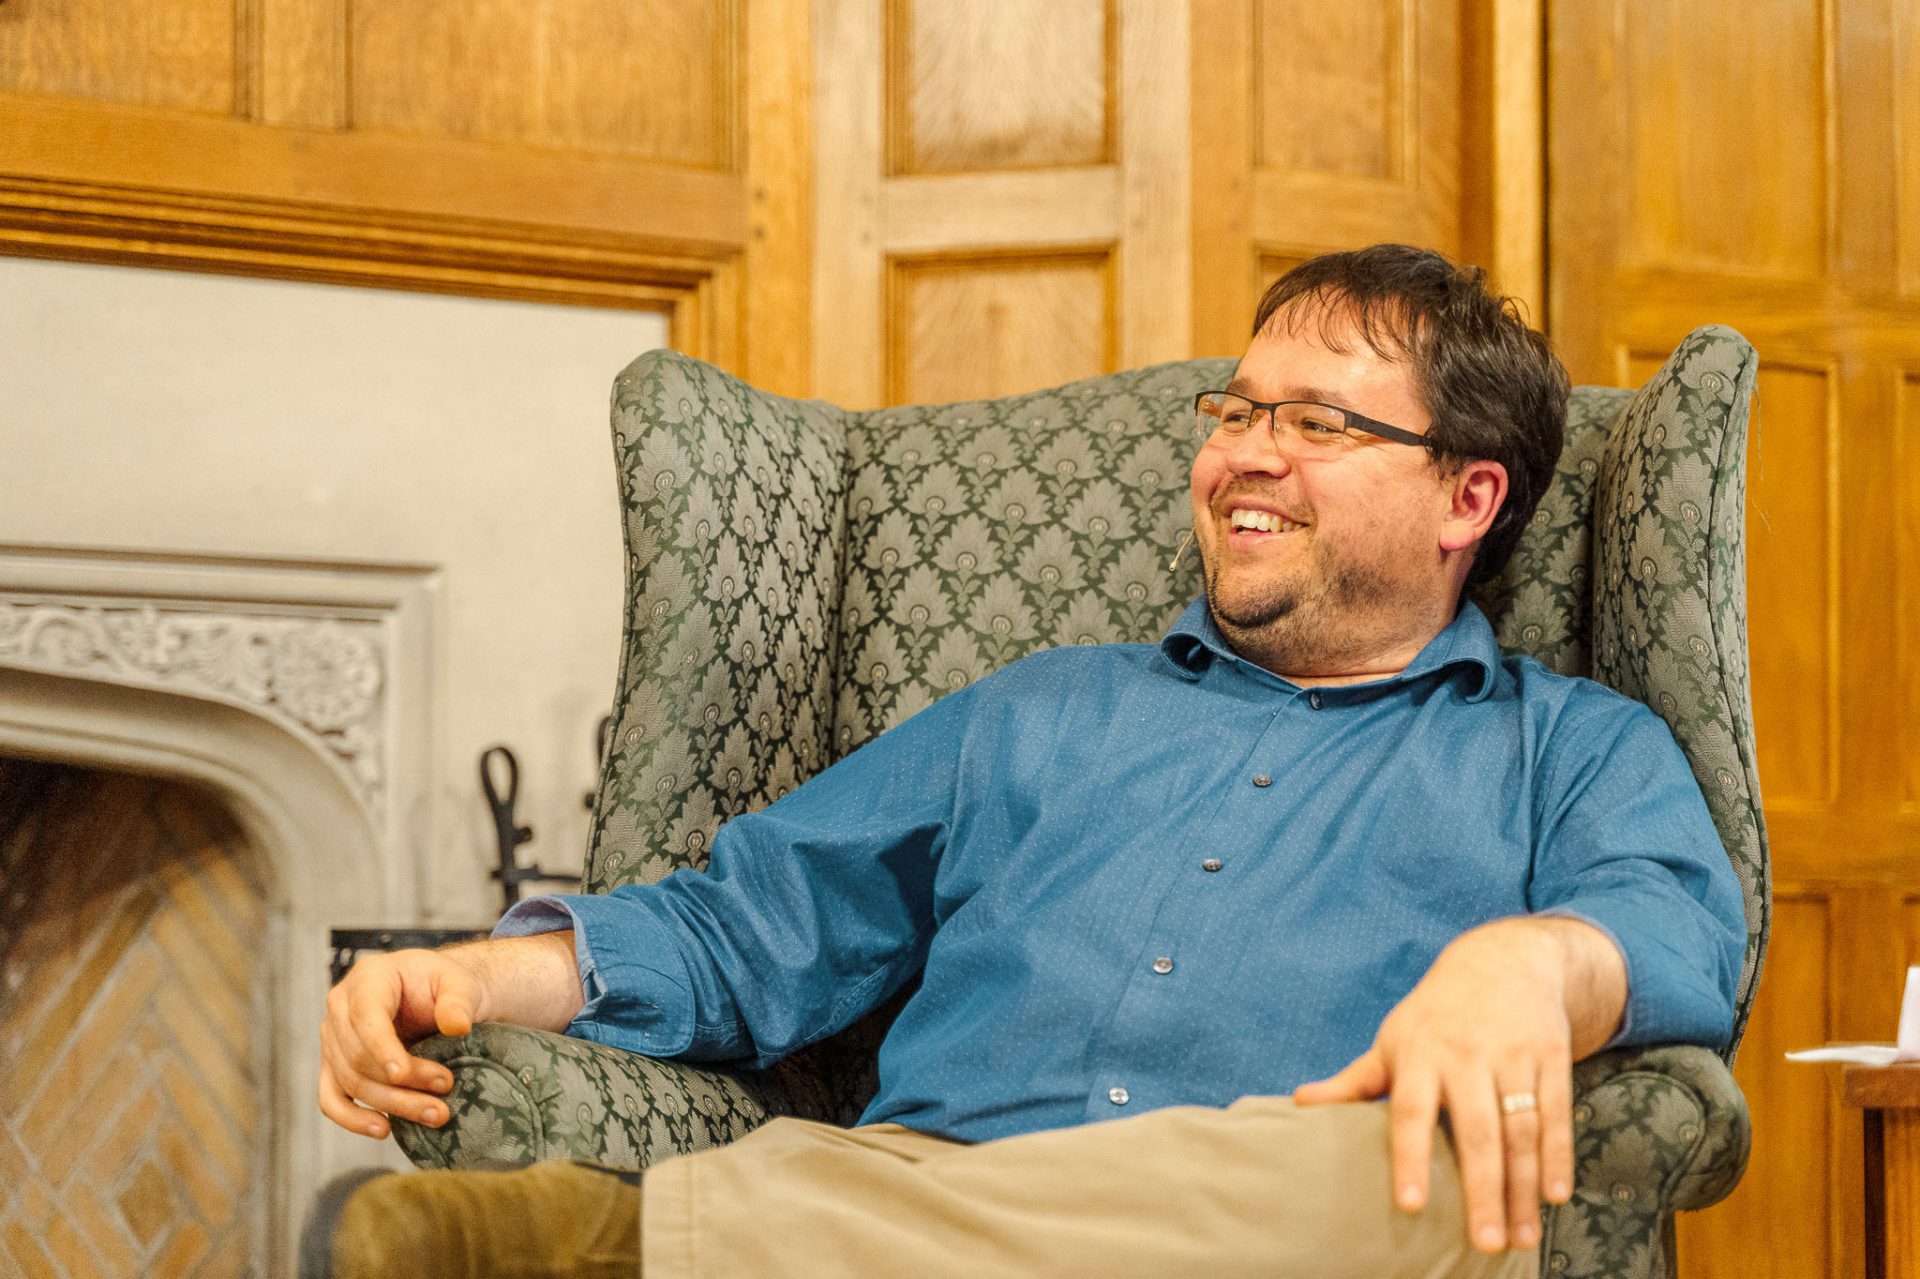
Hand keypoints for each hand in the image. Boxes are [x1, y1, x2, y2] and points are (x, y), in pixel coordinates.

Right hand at [317, 947, 484, 1138]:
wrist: (435, 995)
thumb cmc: (444, 985)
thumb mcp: (460, 982)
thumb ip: (458, 1001)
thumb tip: (457, 1027)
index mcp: (369, 978)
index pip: (365, 1016)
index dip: (380, 1048)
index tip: (402, 1075)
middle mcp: (341, 1006)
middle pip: (359, 1056)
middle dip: (402, 1084)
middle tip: (445, 1094)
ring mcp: (333, 1038)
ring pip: (350, 1081)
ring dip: (392, 1104)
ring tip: (435, 1114)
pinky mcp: (334, 1065)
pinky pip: (331, 1098)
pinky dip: (352, 1118)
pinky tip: (384, 1130)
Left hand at [1293, 919, 1619, 1253]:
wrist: (1502, 961)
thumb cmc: (1435, 1016)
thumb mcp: (1393, 1039)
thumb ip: (1354, 1081)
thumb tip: (1299, 1104)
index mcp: (1419, 1053)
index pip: (1410, 1111)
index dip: (1410, 1158)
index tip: (1410, 1205)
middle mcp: (1467, 1055)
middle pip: (1477, 1132)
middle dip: (1483, 1190)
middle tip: (1486, 1244)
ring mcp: (1512, 1056)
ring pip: (1521, 1131)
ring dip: (1524, 1188)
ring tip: (1520, 1237)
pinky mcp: (1551, 1056)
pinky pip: (1556, 1114)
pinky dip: (1558, 1157)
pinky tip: (1555, 1196)